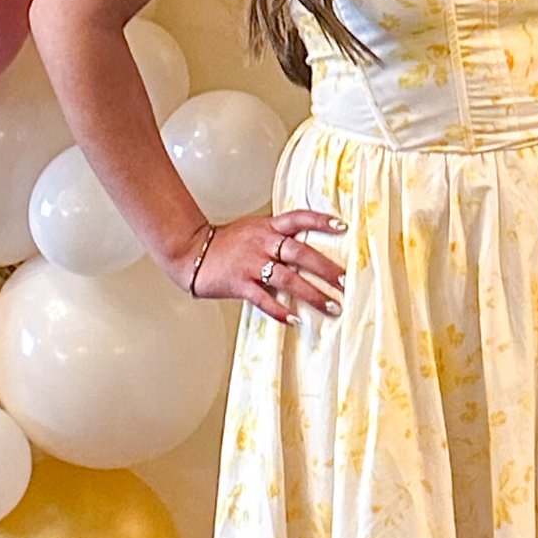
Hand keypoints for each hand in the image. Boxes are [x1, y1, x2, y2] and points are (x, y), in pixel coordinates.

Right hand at [192, 208, 345, 319]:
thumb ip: (278, 234)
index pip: (299, 218)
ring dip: (313, 294)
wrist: (191, 252)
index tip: (343, 226)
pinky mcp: (239, 283)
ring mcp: (251, 263)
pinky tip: (295, 320)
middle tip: (345, 281)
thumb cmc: (227, 243)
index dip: (321, 220)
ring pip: (288, 279)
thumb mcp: (255, 229)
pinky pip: (263, 299)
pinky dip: (280, 311)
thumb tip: (308, 246)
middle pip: (300, 253)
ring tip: (332, 306)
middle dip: (326, 268)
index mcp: (268, 227)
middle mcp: (263, 243)